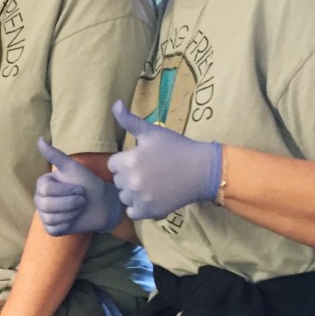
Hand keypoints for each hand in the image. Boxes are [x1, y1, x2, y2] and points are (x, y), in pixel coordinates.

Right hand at [35, 138, 121, 234]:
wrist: (103, 204)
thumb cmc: (88, 184)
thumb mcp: (73, 168)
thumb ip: (55, 155)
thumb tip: (40, 139)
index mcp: (43, 184)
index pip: (46, 190)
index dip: (66, 190)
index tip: (80, 188)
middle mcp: (41, 199)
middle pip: (46, 205)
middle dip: (70, 203)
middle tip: (82, 199)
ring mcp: (45, 215)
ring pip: (51, 217)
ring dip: (71, 213)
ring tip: (80, 208)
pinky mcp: (52, 229)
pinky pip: (54, 228)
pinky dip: (68, 224)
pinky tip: (75, 218)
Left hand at [108, 100, 221, 218]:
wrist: (202, 170)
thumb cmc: (176, 147)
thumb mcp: (151, 131)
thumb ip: (129, 120)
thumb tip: (115, 103)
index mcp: (128, 161)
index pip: (112, 164)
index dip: (125, 161)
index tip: (140, 159)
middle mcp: (131, 182)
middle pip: (118, 181)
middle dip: (128, 176)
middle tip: (148, 171)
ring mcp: (140, 198)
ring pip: (124, 197)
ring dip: (132, 192)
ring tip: (149, 184)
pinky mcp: (150, 212)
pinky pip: (132, 212)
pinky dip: (138, 207)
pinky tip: (150, 197)